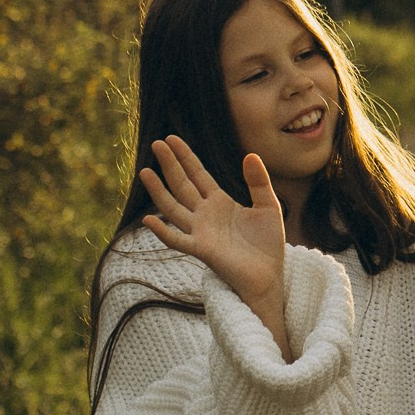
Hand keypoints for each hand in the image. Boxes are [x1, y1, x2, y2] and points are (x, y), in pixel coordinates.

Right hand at [139, 135, 290, 339]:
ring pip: (173, 208)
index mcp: (219, 202)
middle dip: (170, 165)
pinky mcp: (202, 250)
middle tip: (157, 143)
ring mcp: (200, 232)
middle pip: (182, 185)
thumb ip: (258, 182)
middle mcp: (205, 215)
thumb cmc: (267, 244)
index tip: (171, 138)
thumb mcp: (268, 206)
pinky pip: (178, 240)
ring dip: (158, 191)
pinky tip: (148, 220)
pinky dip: (163, 231)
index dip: (185, 157)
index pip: (197, 175)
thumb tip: (250, 155)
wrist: (269, 276)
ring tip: (145, 172)